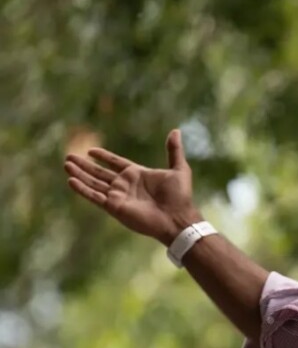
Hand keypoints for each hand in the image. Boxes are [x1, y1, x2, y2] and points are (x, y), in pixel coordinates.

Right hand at [63, 129, 200, 245]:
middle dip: (85, 165)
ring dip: (80, 175)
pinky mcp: (114, 207)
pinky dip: (82, 189)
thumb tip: (176, 130)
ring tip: (66, 165)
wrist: (177, 217)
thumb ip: (174, 150)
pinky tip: (71, 181)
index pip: (116, 163)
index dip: (104, 157)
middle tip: (69, 157)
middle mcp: (125, 185)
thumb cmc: (180, 196)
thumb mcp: (179, 168)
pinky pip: (94, 196)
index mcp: (138, 175)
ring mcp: (119, 196)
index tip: (91, 151)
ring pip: (94, 183)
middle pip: (100, 173)